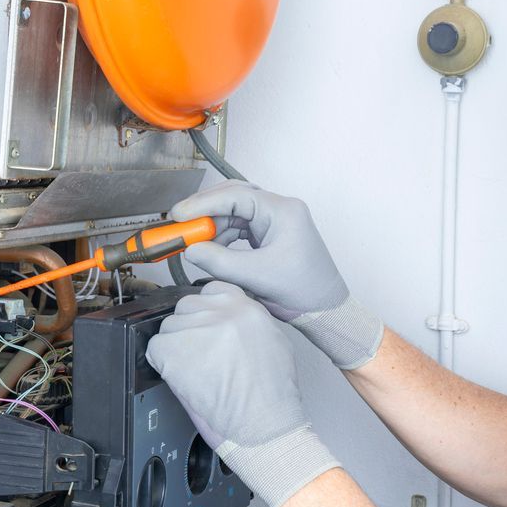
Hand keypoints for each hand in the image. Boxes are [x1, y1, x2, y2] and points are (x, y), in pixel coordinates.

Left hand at [146, 282, 339, 506]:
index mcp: (246, 306)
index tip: (205, 328)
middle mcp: (221, 311)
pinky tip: (182, 378)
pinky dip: (162, 364)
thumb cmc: (272, 395)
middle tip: (200, 356)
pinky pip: (154, 349)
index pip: (212, 290)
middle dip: (189, 330)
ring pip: (169, 327)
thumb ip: (248, 322)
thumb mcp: (273, 342)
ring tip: (195, 372)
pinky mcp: (174, 350)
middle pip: (186, 307)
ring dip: (175, 348)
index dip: (205, 312)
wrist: (265, 425)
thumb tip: (228, 320)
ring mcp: (196, 329)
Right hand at [171, 181, 384, 369]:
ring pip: (234, 212)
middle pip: (233, 197)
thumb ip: (220, 261)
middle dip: (205, 211)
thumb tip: (191, 250)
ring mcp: (275, 221)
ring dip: (213, 226)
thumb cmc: (304, 292)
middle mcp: (280, 210)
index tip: (179, 215)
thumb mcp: (256, 276)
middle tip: (180, 224)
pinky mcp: (270, 234)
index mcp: (283, 211)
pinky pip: (240, 227)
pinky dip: (222, 237)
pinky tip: (211, 249)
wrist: (326, 311)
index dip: (203, 203)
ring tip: (194, 242)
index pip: (236, 195)